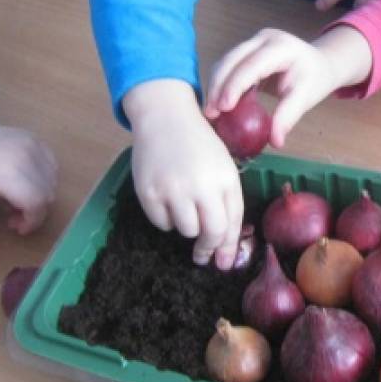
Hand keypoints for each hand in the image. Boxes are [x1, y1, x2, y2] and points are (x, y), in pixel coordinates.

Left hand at [0, 121, 58, 265]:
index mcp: (6, 171)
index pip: (37, 202)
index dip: (30, 221)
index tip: (13, 227)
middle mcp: (25, 155)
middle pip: (47, 194)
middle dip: (34, 211)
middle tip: (11, 215)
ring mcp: (33, 144)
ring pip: (52, 182)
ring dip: (39, 196)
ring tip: (15, 198)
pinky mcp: (36, 139)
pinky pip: (51, 166)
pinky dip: (43, 180)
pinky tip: (23, 182)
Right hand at [124, 79, 243, 268]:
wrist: (165, 118)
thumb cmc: (199, 145)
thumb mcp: (223, 168)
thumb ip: (227, 203)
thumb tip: (224, 246)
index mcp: (225, 179)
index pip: (231, 223)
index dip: (228, 247)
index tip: (224, 263)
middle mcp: (201, 185)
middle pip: (211, 232)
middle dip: (208, 248)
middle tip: (202, 254)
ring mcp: (173, 189)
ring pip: (185, 230)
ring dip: (186, 227)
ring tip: (183, 206)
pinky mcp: (149, 192)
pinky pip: (161, 223)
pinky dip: (166, 218)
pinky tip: (167, 198)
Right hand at [205, 26, 374, 147]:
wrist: (320, 64)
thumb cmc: (314, 80)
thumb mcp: (306, 97)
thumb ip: (288, 117)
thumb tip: (275, 142)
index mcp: (280, 47)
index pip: (251, 65)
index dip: (234, 85)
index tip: (223, 108)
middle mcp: (263, 39)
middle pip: (231, 60)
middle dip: (218, 86)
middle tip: (210, 114)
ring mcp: (253, 42)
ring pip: (224, 62)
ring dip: (215, 86)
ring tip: (211, 112)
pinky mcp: (246, 50)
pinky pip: (227, 66)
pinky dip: (220, 84)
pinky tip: (217, 103)